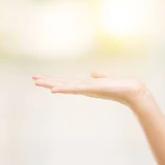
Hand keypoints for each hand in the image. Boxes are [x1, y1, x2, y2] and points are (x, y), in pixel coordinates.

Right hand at [32, 70, 148, 107]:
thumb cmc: (121, 86)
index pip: (66, 83)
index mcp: (85, 86)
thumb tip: (93, 73)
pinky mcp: (91, 89)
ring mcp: (86, 89)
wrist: (132, 91)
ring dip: (50, 84)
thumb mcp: (107, 78)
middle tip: (33, 79)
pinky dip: (63, 89)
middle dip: (47, 82)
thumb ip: (99, 76)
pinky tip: (53, 89)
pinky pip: (74, 89)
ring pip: (64, 86)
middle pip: (62, 85)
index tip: (41, 78)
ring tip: (37, 82)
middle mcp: (84, 89)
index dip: (54, 80)